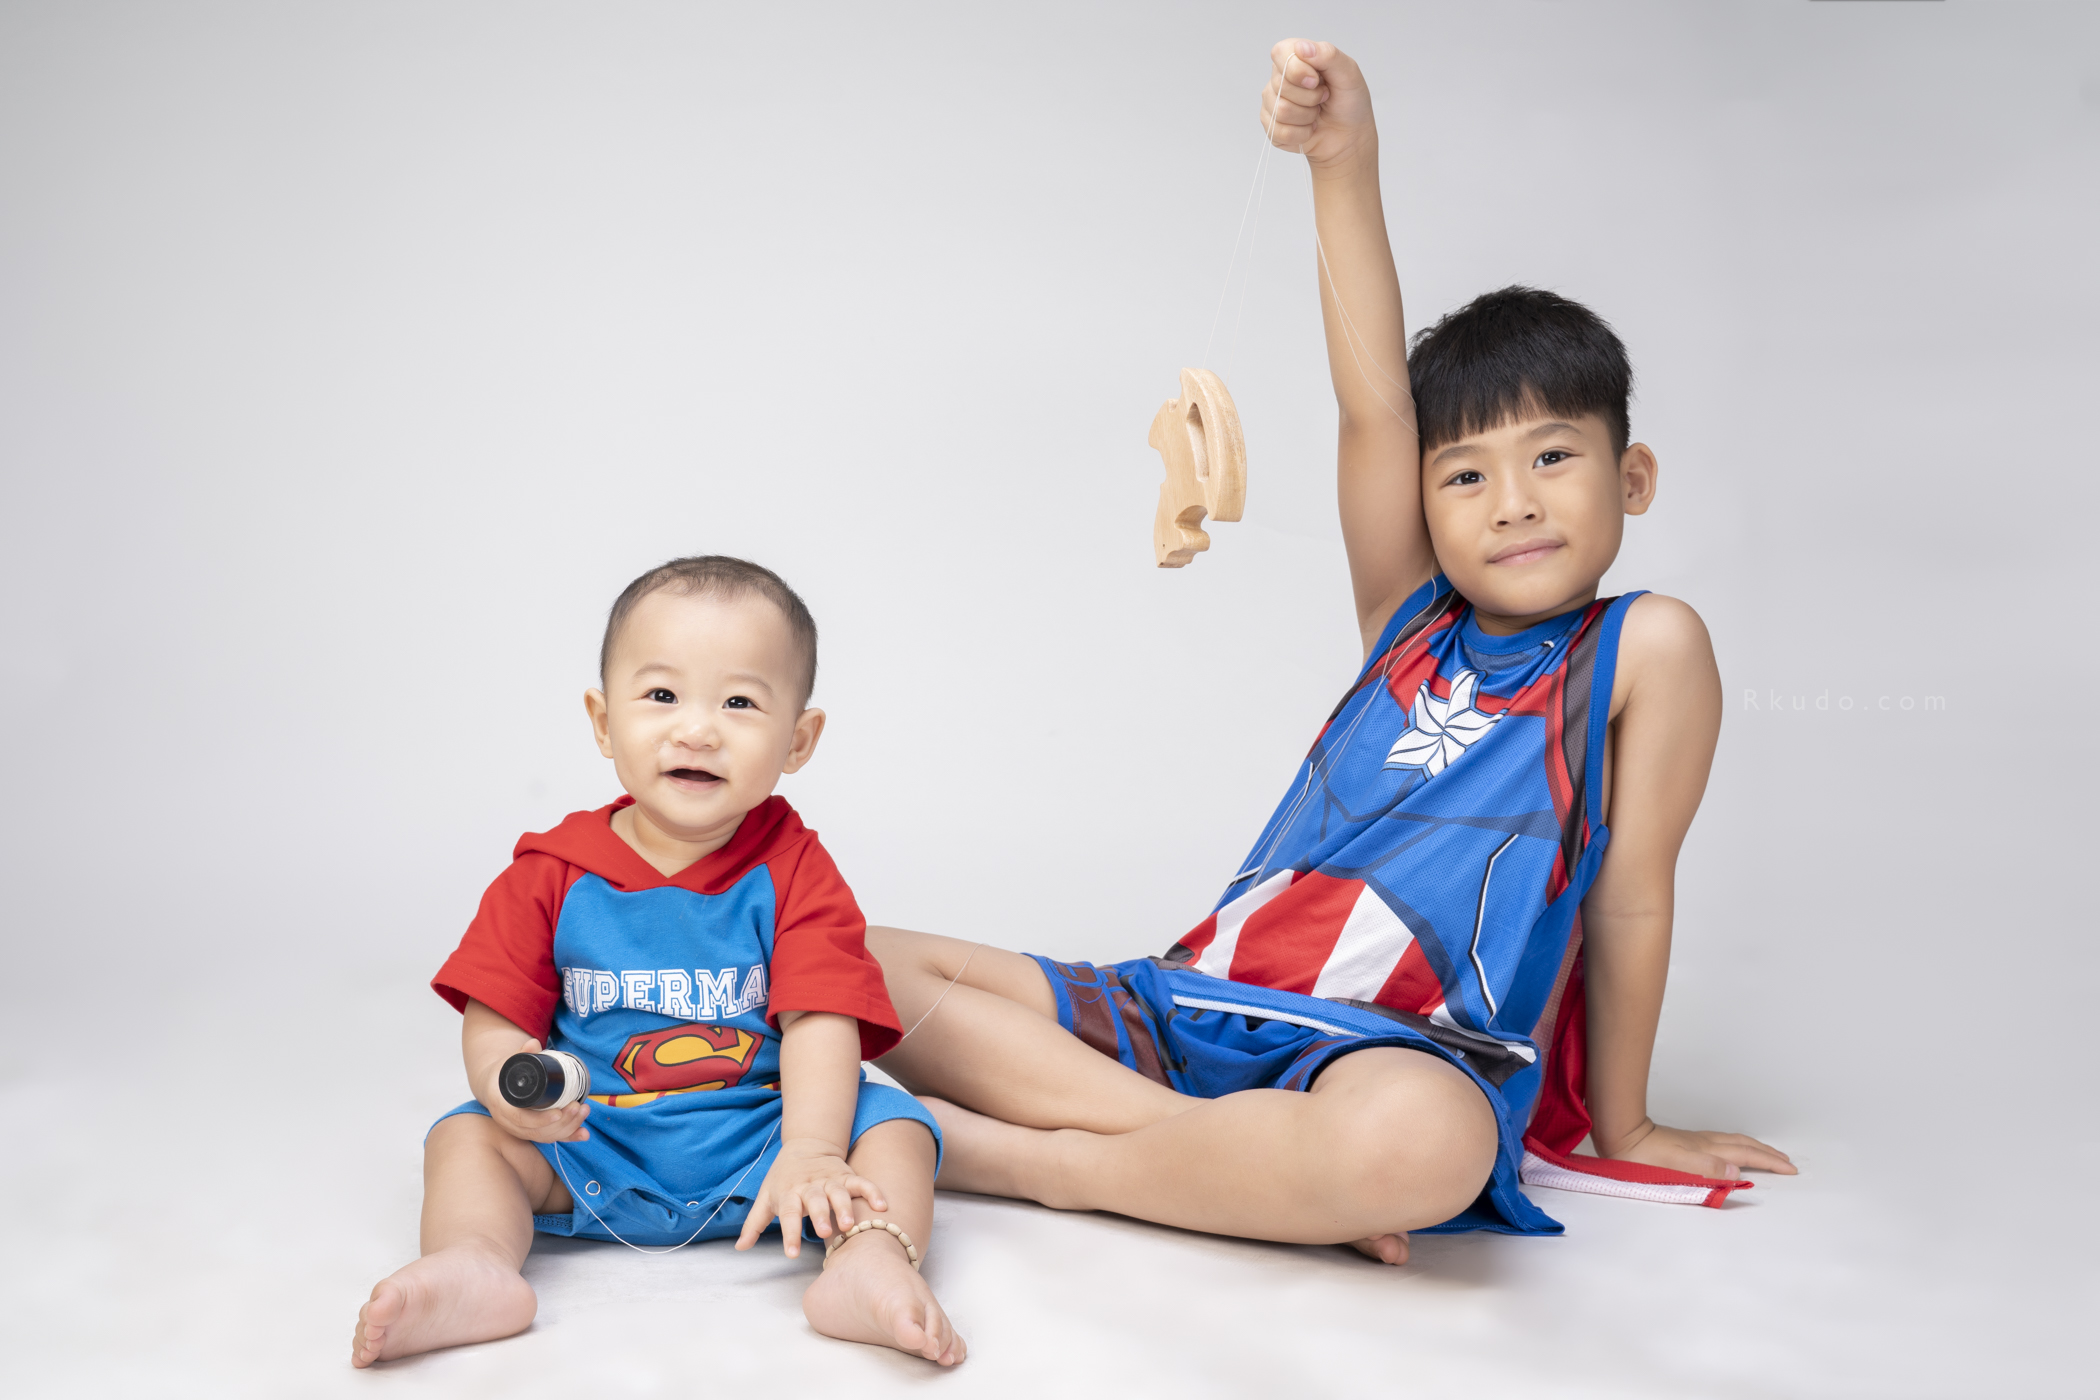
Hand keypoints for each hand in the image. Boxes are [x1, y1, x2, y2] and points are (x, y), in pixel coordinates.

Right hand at [478, 1037, 590, 1144]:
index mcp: (501, 1106)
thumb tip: (534, 1044)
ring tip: (584, 1110)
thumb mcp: (509, 1062)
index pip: (520, 1119)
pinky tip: (584, 1134)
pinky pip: (551, 1138)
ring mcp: (520, 1130)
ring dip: (568, 1127)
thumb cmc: (503, 1074)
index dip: (540, 1120)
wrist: (494, 1087)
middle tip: (577, 1106)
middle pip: (536, 1131)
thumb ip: (522, 1053)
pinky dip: (569, 1137)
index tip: (558, 1113)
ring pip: (545, 1136)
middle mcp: (509, 1123)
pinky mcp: (532, 1132)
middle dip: (561, 1122)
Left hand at [734, 1137, 886, 1257]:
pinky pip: (862, 1182)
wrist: (805, 1146)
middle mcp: (810, 1185)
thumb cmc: (782, 1179)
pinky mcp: (847, 1176)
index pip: (789, 1213)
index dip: (790, 1233)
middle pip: (815, 1200)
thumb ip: (754, 1224)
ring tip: (849, 1225)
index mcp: (789, 1192)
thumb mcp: (765, 1198)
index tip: (792, 1253)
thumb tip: (739, 1248)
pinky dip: (873, 1191)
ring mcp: (830, 1179)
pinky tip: (882, 1205)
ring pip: (839, 1192)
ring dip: (845, 1207)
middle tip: (823, 1233)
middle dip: (819, 1216)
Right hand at [1260, 39, 1375, 169]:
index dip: (1298, 69)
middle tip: (1323, 97)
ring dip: (1307, 116)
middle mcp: (1280, 78)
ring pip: (1281, 110)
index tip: (1316, 80)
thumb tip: (1302, 47)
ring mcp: (1272, 103)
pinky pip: (1279, 132)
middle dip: (1310, 97)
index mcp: (1296, 57)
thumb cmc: (1349, 102)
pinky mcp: (1271, 127)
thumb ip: (1328, 55)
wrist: (1350, 136)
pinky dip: (1302, 133)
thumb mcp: (1349, 73)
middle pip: (1281, 85)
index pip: (1281, 53)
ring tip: (1317, 113)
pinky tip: (1309, 128)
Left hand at [1601, 1118, 1795, 1178]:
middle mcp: (1705, 1142)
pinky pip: (1723, 1142)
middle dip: (1768, 1154)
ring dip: (1755, 1148)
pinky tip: (1732, 1150)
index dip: (1769, 1162)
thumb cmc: (1643, 1156)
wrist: (1621, 1137)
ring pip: (1734, 1142)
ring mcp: (1696, 1141)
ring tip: (1768, 1154)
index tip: (1789, 1169)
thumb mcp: (1676, 1165)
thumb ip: (1707, 1167)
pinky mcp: (1686, 1142)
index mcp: (1707, 1149)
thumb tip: (1737, 1169)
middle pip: (1745, 1145)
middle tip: (1787, 1162)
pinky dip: (1738, 1146)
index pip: (1747, 1154)